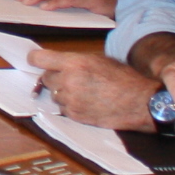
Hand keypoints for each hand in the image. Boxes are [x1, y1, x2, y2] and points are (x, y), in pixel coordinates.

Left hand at [27, 48, 160, 128]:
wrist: (138, 102)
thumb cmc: (123, 78)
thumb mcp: (98, 59)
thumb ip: (74, 60)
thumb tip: (57, 62)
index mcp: (73, 63)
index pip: (38, 59)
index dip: (36, 59)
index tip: (36, 60)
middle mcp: (68, 81)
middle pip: (45, 77)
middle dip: (54, 77)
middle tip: (69, 77)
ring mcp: (70, 100)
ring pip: (53, 94)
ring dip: (62, 92)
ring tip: (82, 90)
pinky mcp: (75, 115)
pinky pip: (62, 108)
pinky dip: (69, 105)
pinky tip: (85, 101)